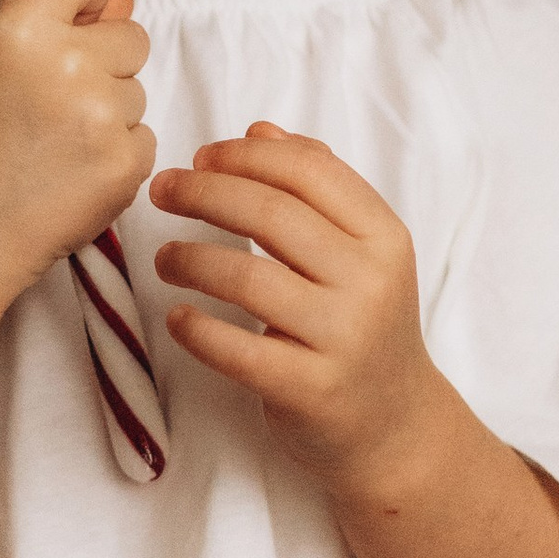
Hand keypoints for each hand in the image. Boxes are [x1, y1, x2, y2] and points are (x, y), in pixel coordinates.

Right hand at [0, 0, 153, 303]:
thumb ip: (52, 20)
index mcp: (20, 28)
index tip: (74, 18)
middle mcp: (66, 63)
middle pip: (132, 32)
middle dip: (104, 61)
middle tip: (50, 102)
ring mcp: (102, 116)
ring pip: (137, 88)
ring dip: (108, 111)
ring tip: (53, 144)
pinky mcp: (127, 163)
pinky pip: (145, 136)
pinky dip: (116, 154)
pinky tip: (71, 172)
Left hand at [152, 122, 435, 491]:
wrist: (395, 427)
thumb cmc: (363, 328)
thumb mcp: (362, 253)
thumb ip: (317, 188)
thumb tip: (260, 129)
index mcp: (384, 237)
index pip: (309, 171)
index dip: (246, 156)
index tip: (202, 157)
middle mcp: (369, 282)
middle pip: (270, 214)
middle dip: (203, 192)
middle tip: (162, 191)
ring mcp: (342, 338)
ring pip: (246, 277)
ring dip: (190, 258)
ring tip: (165, 258)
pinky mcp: (310, 390)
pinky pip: (236, 349)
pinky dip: (196, 329)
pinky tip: (179, 318)